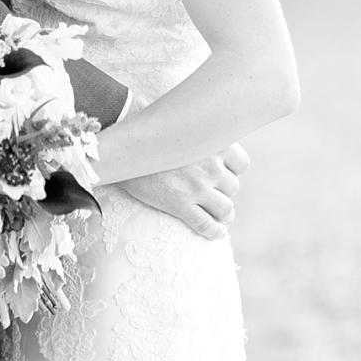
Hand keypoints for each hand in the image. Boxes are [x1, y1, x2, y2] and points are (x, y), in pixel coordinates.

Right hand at [118, 142, 248, 240]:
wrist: (119, 146)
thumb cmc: (148, 135)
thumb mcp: (179, 126)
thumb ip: (199, 135)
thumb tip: (209, 135)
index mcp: (212, 142)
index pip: (241, 164)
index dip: (232, 171)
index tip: (222, 174)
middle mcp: (208, 164)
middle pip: (233, 187)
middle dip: (223, 193)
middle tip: (211, 194)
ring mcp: (195, 186)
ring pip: (225, 209)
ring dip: (223, 215)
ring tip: (217, 216)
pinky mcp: (179, 204)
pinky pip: (207, 225)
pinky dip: (214, 232)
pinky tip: (215, 233)